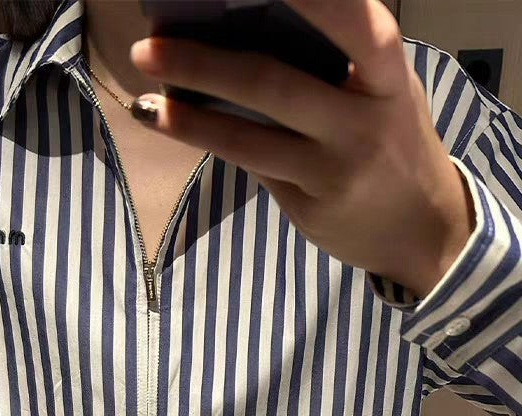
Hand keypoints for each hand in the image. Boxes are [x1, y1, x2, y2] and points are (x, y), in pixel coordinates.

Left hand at [129, 0, 474, 298]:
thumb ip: (343, 64)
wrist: (426, 232)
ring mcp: (334, 170)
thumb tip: (251, 33)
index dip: (315, 1)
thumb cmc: (398, 146)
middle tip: (150, 46)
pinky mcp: (310, 205)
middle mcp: (363, 124)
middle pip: (273, 84)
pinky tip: (175, 125)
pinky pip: (253, 166)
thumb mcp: (388, 94)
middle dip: (203, 63)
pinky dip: (211, 140)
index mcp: (389, 80)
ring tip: (149, 95)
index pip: (356, 26)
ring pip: (249, 138)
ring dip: (190, 116)